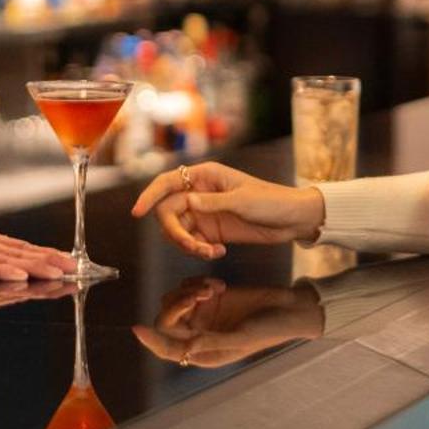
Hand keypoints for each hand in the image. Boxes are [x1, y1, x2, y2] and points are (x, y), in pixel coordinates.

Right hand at [0, 171, 73, 279]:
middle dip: (47, 259)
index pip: (11, 245)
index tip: (59, 258)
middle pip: (17, 249)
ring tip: (60, 271)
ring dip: (35, 265)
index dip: (37, 253)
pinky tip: (21, 276)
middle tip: (75, 266)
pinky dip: (2, 270)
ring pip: (6, 257)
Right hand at [131, 161, 325, 258]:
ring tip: (210, 252)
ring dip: (188, 245)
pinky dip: (199, 251)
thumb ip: (214, 202)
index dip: (149, 195)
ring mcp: (204, 213)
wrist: (292, 219)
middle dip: (176, 233)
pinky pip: (192, 242)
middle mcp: (199, 193)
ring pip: (178, 230)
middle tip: (194, 247)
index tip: (137, 212)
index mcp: (205, 176)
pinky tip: (218, 252)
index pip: (167, 183)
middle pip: (168, 212)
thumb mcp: (243, 200)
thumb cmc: (271, 201)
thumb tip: (188, 203)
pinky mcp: (211, 231)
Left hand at [131, 276, 324, 367]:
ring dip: (189, 291)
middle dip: (179, 305)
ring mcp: (205, 315)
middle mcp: (200, 335)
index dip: (151, 341)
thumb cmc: (270, 329)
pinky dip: (198, 283)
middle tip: (202, 293)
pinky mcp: (212, 297)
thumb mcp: (242, 337)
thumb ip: (212, 341)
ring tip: (213, 288)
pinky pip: (189, 287)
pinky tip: (219, 284)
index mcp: (204, 353)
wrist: (290, 308)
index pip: (168, 349)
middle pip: (168, 320)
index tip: (137, 328)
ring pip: (175, 300)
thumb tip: (185, 348)